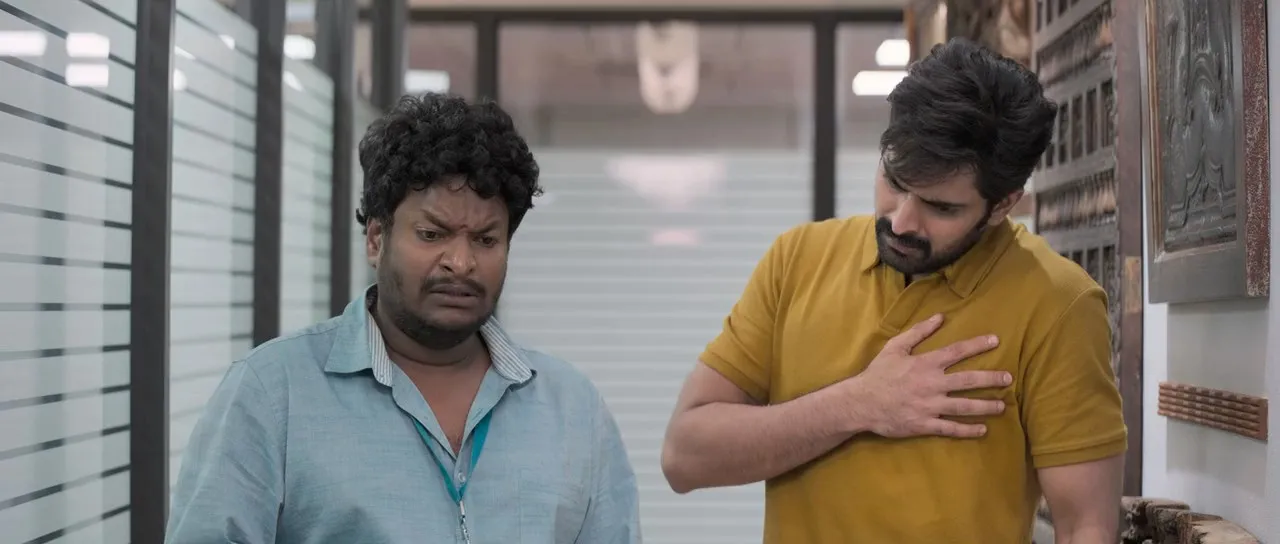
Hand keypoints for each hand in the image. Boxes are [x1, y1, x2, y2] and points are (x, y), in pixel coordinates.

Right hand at [849, 313, 1010, 438]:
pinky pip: (951, 428)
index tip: (996, 341)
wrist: (861, 402)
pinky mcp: (925, 424)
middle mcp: (932, 384)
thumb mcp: (895, 347)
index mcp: (925, 364)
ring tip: (1001, 406)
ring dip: (986, 406)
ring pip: (965, 407)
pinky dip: (968, 430)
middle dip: (991, 379)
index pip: (957, 352)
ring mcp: (930, 406)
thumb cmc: (878, 373)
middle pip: (968, 381)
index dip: (977, 345)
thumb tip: (939, 317)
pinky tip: (982, 429)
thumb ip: (918, 332)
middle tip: (1008, 379)